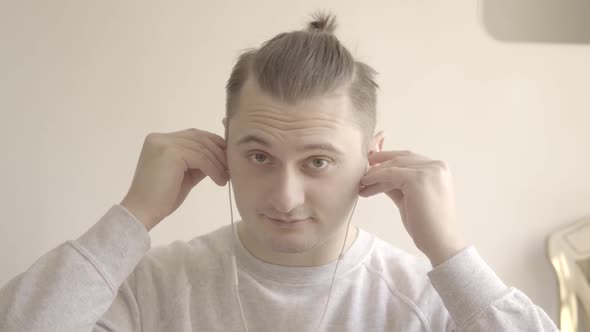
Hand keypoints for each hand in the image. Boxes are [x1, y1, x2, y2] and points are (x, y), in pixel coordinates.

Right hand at [120, 128, 228, 230]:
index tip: (227, 158)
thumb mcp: (185, 175)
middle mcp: (160, 138)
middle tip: (231, 167)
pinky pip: (201, 158)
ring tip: (226, 177)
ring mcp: (164, 144)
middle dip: (219, 151)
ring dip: (218, 163)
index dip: (213, 143)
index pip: (193, 135)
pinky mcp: (171, 153)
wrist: (143, 212)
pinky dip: (213, 169)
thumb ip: (199, 162)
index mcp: (160, 140)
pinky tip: (219, 181)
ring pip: (202, 148)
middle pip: (199, 138)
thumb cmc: (162, 198)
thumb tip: (221, 157)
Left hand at [359, 150, 466, 265]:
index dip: (390, 159)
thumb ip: (397, 184)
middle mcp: (437, 166)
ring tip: (362, 182)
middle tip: (363, 168)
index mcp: (439, 169)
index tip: (372, 164)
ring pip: (394, 166)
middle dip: (380, 162)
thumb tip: (378, 175)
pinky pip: (390, 174)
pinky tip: (365, 184)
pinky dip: (376, 178)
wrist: (439, 241)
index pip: (410, 158)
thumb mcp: (409, 198)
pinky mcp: (418, 178)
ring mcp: (429, 170)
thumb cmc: (426, 224)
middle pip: (402, 158)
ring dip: (375, 173)